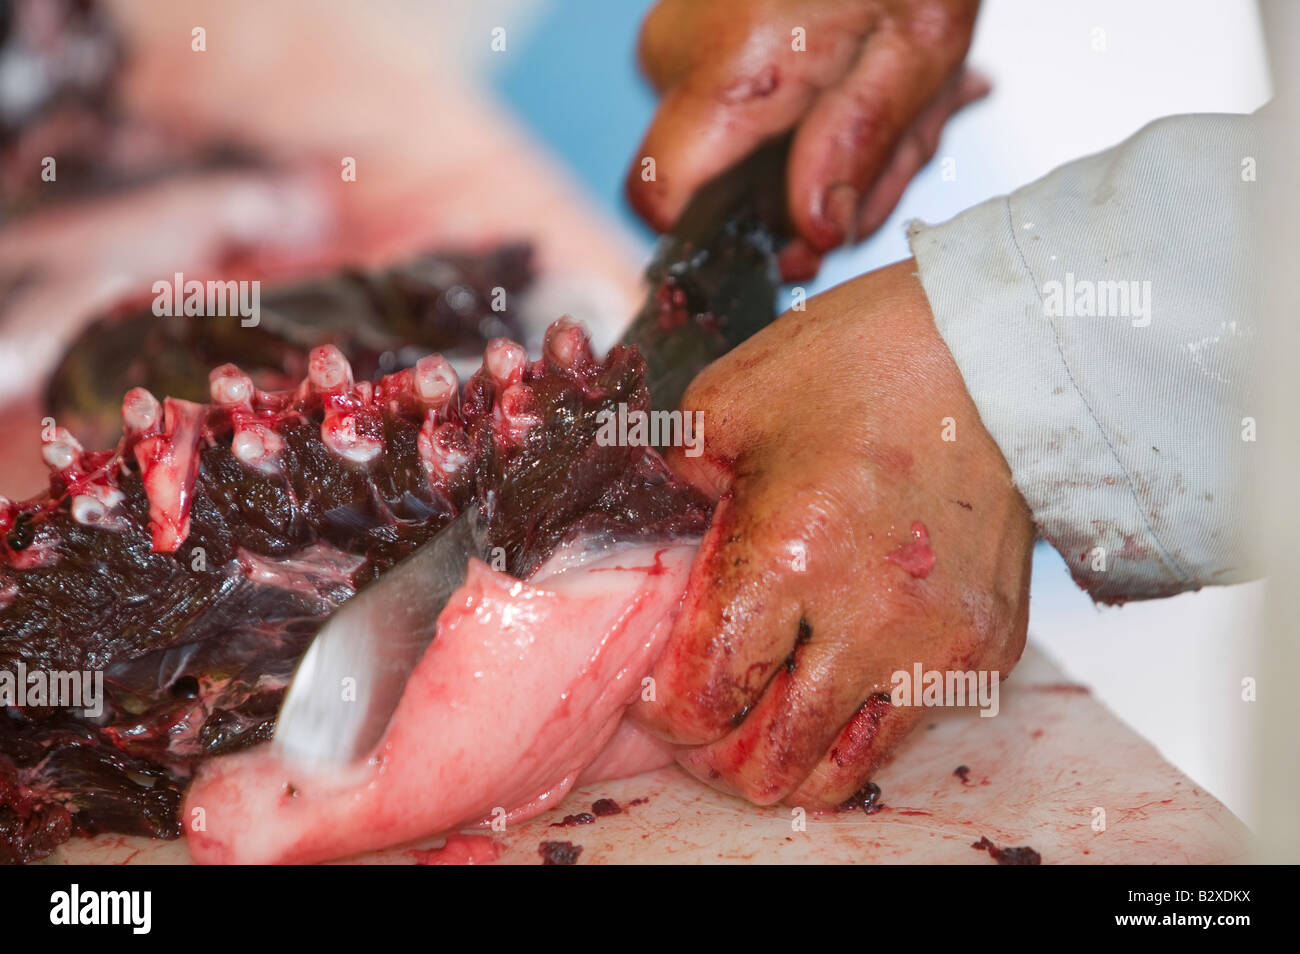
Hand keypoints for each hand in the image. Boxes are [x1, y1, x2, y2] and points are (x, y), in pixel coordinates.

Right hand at [626, 0, 986, 278]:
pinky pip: (740, 112)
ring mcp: (675, 39)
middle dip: (822, 190)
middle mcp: (677, 52)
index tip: (797, 245)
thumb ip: (861, 149)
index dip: (727, 242)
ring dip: (829, 150)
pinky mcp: (689, 34)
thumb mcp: (918, 48)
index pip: (659, 198)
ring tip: (890, 96)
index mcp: (730, 63)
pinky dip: (811, 115)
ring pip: (742, 153)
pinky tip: (859, 79)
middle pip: (726, 186)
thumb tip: (811, 233)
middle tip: (899, 145)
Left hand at [631, 259, 1033, 806]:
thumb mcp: (725, 405)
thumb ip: (671, 491)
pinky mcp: (988, 649)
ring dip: (787, 755)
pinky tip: (836, 667)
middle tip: (706, 713)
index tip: (659, 693)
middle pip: (767, 764)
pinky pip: (903, 727)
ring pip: (839, 770)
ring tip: (767, 710)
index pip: (704, 701)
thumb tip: (656, 553)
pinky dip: (856, 720)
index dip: (666, 714)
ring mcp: (938, 644)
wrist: (994, 351)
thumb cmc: (854, 362)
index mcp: (786, 556)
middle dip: (717, 753)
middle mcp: (868, 621)